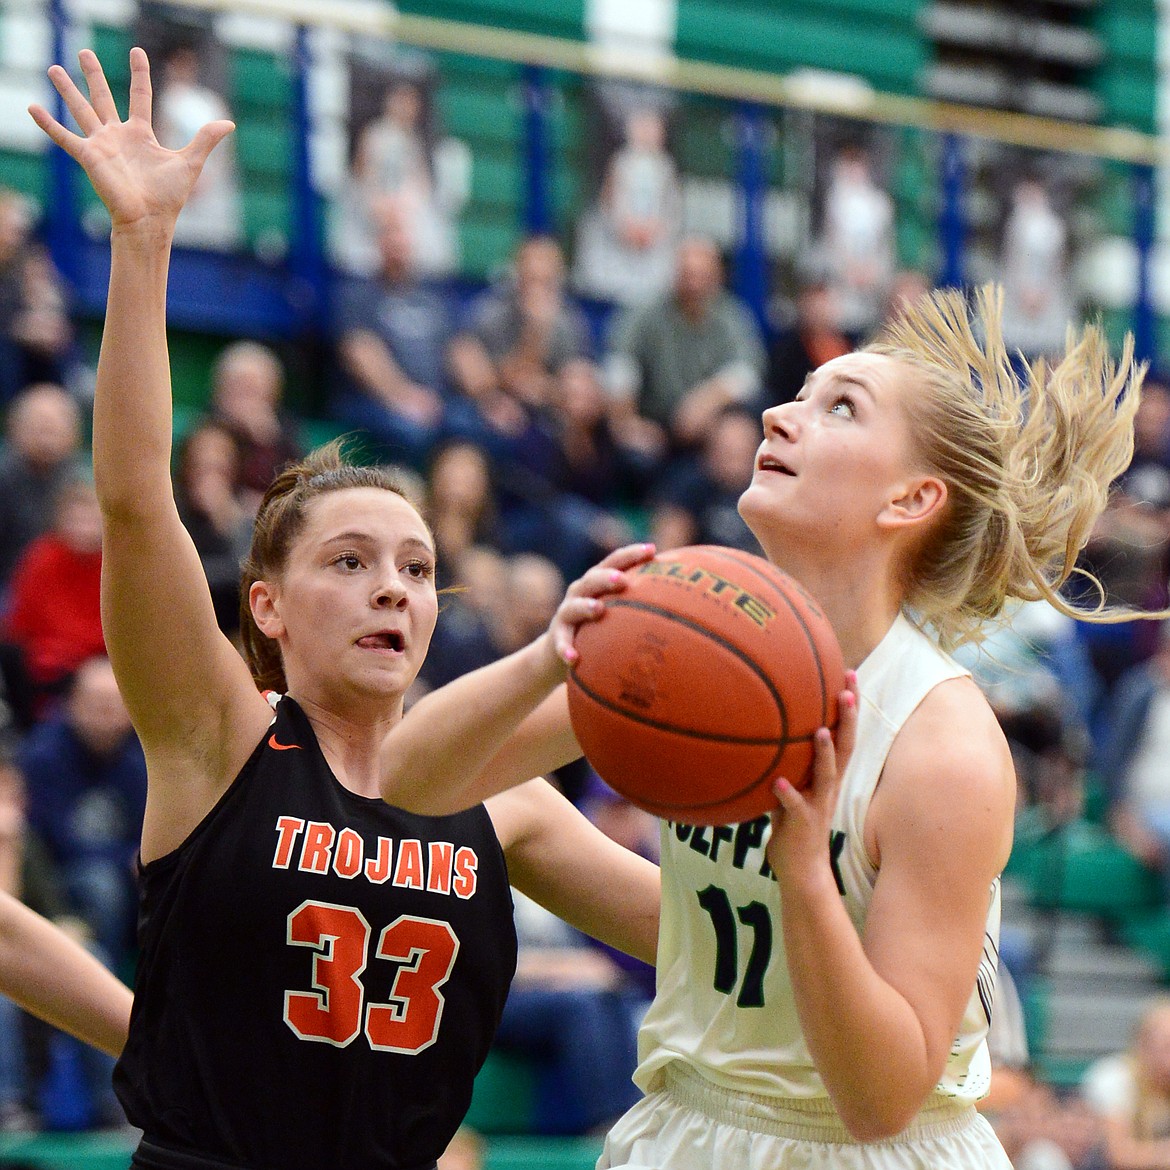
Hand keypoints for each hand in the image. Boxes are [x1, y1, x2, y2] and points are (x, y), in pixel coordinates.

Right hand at [28, 47, 233, 234]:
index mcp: (141, 134)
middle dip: (94, 74)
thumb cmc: (169, 197)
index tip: (136, 51)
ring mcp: (101, 145)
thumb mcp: (190, 162)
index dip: (139, 74)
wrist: (150, 220)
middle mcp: (118, 136)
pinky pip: (64, 138)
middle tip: (84, 51)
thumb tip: (229, 123)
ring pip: (81, 109)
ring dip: (66, 90)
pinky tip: (32, 108)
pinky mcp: (89, 157)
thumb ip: (205, 139)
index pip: (140, 96)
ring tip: (53, 68)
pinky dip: (48, 124)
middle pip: (103, 97)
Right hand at [546, 542, 655, 666]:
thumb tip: (691, 607)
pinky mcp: (556, 637)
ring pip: (573, 606)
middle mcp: (580, 593)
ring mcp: (566, 614)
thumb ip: (643, 606)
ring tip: (599, 610)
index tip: (652, 549)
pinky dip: (566, 649)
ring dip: (585, 606)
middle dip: (607, 576)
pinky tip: (574, 658)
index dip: (631, 554)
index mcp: (598, 584)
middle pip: (592, 579)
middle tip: (623, 579)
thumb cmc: (598, 631)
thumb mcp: (618, 615)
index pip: (615, 562)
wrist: (557, 654)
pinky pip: (560, 642)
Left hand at [765, 672, 858, 883]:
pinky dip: (788, 794)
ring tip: (819, 730)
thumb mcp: (791, 787)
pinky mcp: (803, 825)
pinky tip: (778, 783)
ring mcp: (818, 805)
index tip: (849, 674)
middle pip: (844, 747)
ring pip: (826, 775)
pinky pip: (796, 808)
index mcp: (827, 776)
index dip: (848, 707)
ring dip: (823, 753)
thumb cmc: (793, 826)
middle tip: (847, 688)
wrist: (801, 871)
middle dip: (847, 718)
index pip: (843, 734)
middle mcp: (828, 787)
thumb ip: (787, 762)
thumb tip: (767, 730)